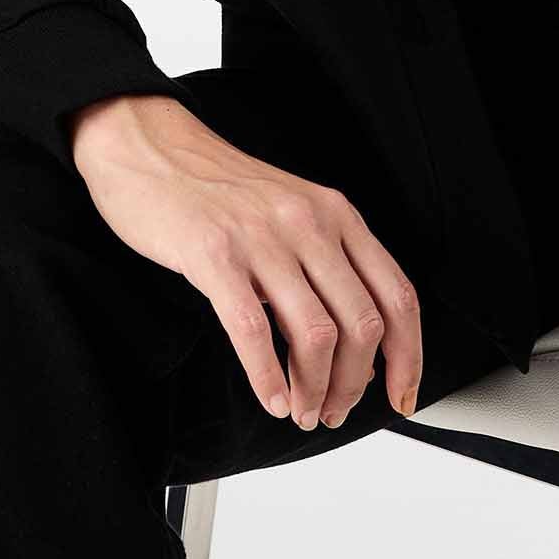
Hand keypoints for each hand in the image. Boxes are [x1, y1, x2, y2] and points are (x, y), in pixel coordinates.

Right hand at [69, 93, 422, 428]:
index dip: (408, 354)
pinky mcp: (213, 255)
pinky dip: (267, 377)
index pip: (397, 295)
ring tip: (301, 410)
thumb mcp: (291, 214)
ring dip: (314, 389)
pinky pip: (252, 330)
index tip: (402, 393)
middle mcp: (310, 224)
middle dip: (353, 384)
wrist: (151, 146)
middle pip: (362, 324)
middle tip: (333, 411)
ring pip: (316, 334)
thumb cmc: (217, 188)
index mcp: (337, 215)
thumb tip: (353, 346)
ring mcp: (263, 239)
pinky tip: (270, 398)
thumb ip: (326, 267)